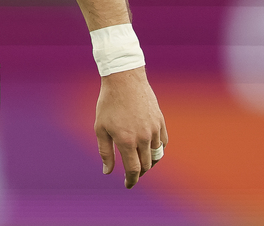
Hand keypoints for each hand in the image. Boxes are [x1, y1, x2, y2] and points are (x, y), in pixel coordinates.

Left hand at [94, 66, 167, 188]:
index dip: (131, 180)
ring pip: (156, 155)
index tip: (128, 185)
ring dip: (149, 162)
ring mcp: (154, 129)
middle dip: (139, 173)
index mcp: (126, 141)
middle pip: (146, 165)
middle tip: (132, 174)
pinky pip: (163, 142)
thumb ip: (105, 152)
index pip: (134, 169)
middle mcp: (143, 137)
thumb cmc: (108, 103)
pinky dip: (157, 150)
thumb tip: (108, 172)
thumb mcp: (100, 128)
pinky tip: (150, 150)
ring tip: (141, 163)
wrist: (124, 79)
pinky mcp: (160, 121)